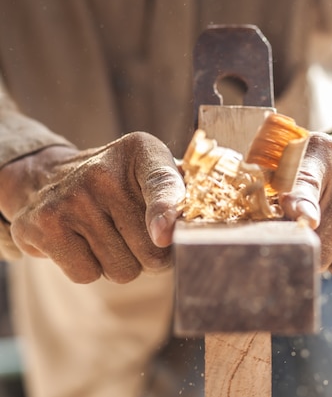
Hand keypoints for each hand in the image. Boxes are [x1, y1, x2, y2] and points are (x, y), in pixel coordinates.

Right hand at [0, 132, 184, 283]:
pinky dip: (90, 269)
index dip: (166, 210)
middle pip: (152, 250)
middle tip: (135, 233)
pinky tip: (81, 242)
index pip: (161, 183)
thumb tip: (196, 234)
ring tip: (106, 234)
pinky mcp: (42, 225)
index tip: (164, 234)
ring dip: (121, 263)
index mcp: (141, 150)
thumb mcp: (153, 173)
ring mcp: (70, 197)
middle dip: (152, 255)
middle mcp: (102, 170)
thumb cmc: (119, 185)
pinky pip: (88, 275)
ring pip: (122, 269)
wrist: (47, 177)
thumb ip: (183, 196)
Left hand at [281, 132, 331, 279]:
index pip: (306, 182)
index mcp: (318, 153)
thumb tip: (293, 234)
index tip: (307, 220)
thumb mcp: (292, 183)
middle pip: (324, 244)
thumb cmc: (320, 186)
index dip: (302, 203)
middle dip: (317, 251)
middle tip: (323, 230)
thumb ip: (280, 207)